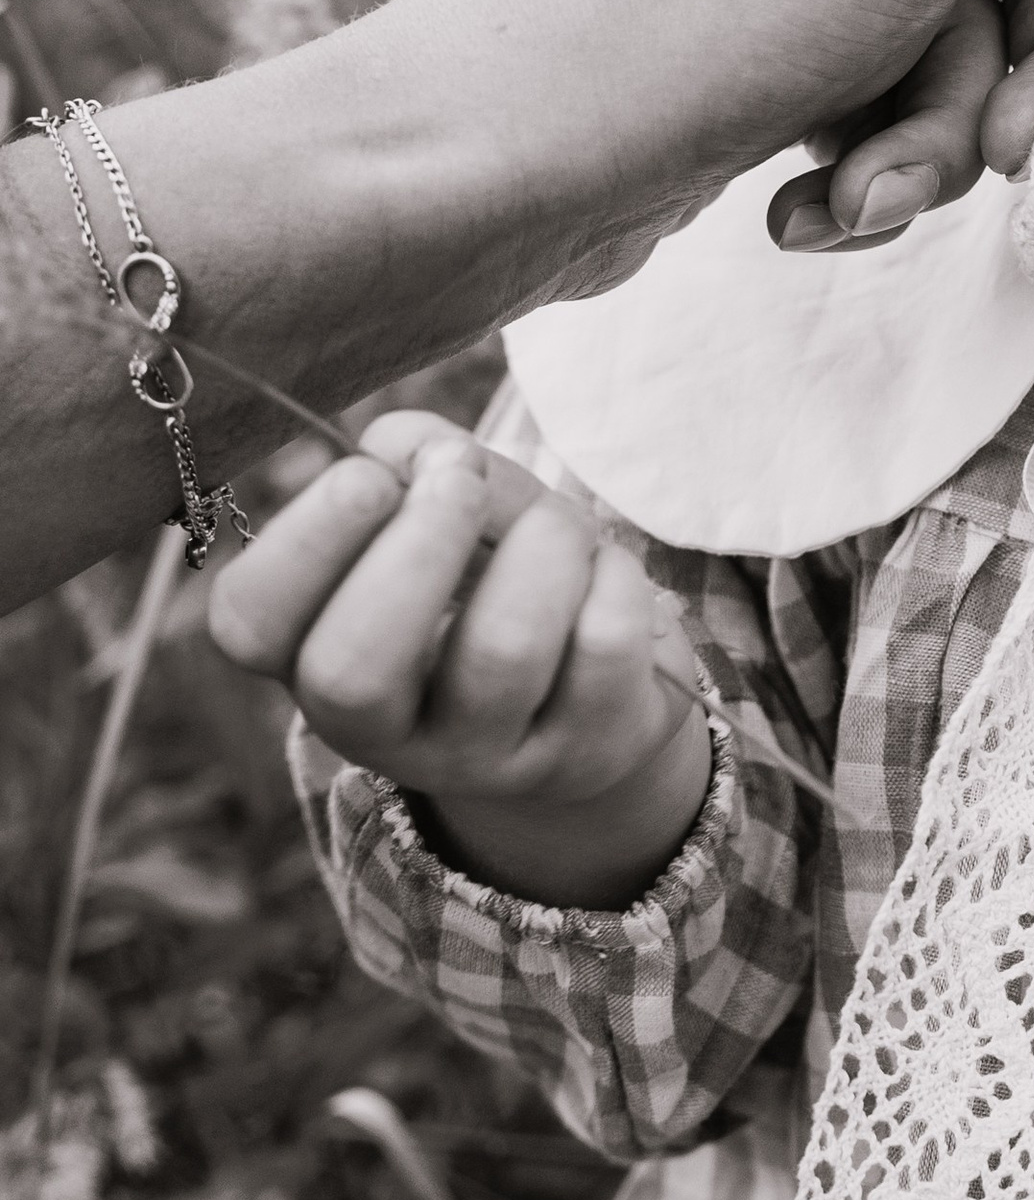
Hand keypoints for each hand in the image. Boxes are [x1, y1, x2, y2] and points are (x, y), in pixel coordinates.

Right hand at [209, 412, 712, 907]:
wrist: (595, 701)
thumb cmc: (495, 587)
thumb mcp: (447, 522)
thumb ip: (420, 469)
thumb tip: (403, 442)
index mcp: (311, 657)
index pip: (252, 623)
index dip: (307, 539)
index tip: (370, 475)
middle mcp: (381, 729)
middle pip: (355, 667)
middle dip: (417, 545)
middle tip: (459, 476)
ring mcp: (483, 757)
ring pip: (501, 649)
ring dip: (541, 544)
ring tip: (556, 522)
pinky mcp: (582, 753)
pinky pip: (603, 643)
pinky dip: (615, 576)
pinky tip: (604, 576)